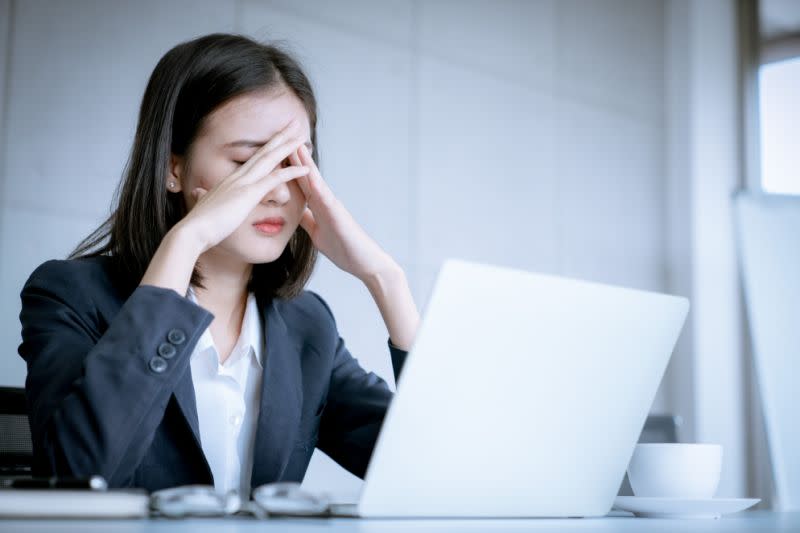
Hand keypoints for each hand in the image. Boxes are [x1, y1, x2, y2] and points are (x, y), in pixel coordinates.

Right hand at [177, 120, 309, 253]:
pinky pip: (275, 179)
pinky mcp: (249, 194)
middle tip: (293, 125)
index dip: (266, 147)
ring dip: (288, 147)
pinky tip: (306, 168)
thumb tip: (198, 193)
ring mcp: (243, 183)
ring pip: (270, 159)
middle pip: (263, 152)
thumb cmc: (200, 225)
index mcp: (230, 181)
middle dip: (279, 137)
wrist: (193, 231)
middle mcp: (237, 177)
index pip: (253, 159)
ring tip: (302, 136)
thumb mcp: (205, 206)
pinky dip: (291, 172)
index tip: (278, 138)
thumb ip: (205, 197)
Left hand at [289, 144, 396, 281]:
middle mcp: (324, 201)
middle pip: (304, 174)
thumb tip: (297, 212)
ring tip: (294, 143)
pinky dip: (316, 184)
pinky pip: (325, 197)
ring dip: (305, 162)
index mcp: (317, 206)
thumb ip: (308, 220)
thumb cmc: (344, 249)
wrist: (364, 263)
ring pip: (315, 179)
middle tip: (282, 134)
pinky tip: (308, 173)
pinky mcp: (339, 214)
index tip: (273, 149)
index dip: (286, 165)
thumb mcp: (316, 233)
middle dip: (293, 156)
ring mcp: (332, 205)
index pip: (298, 181)